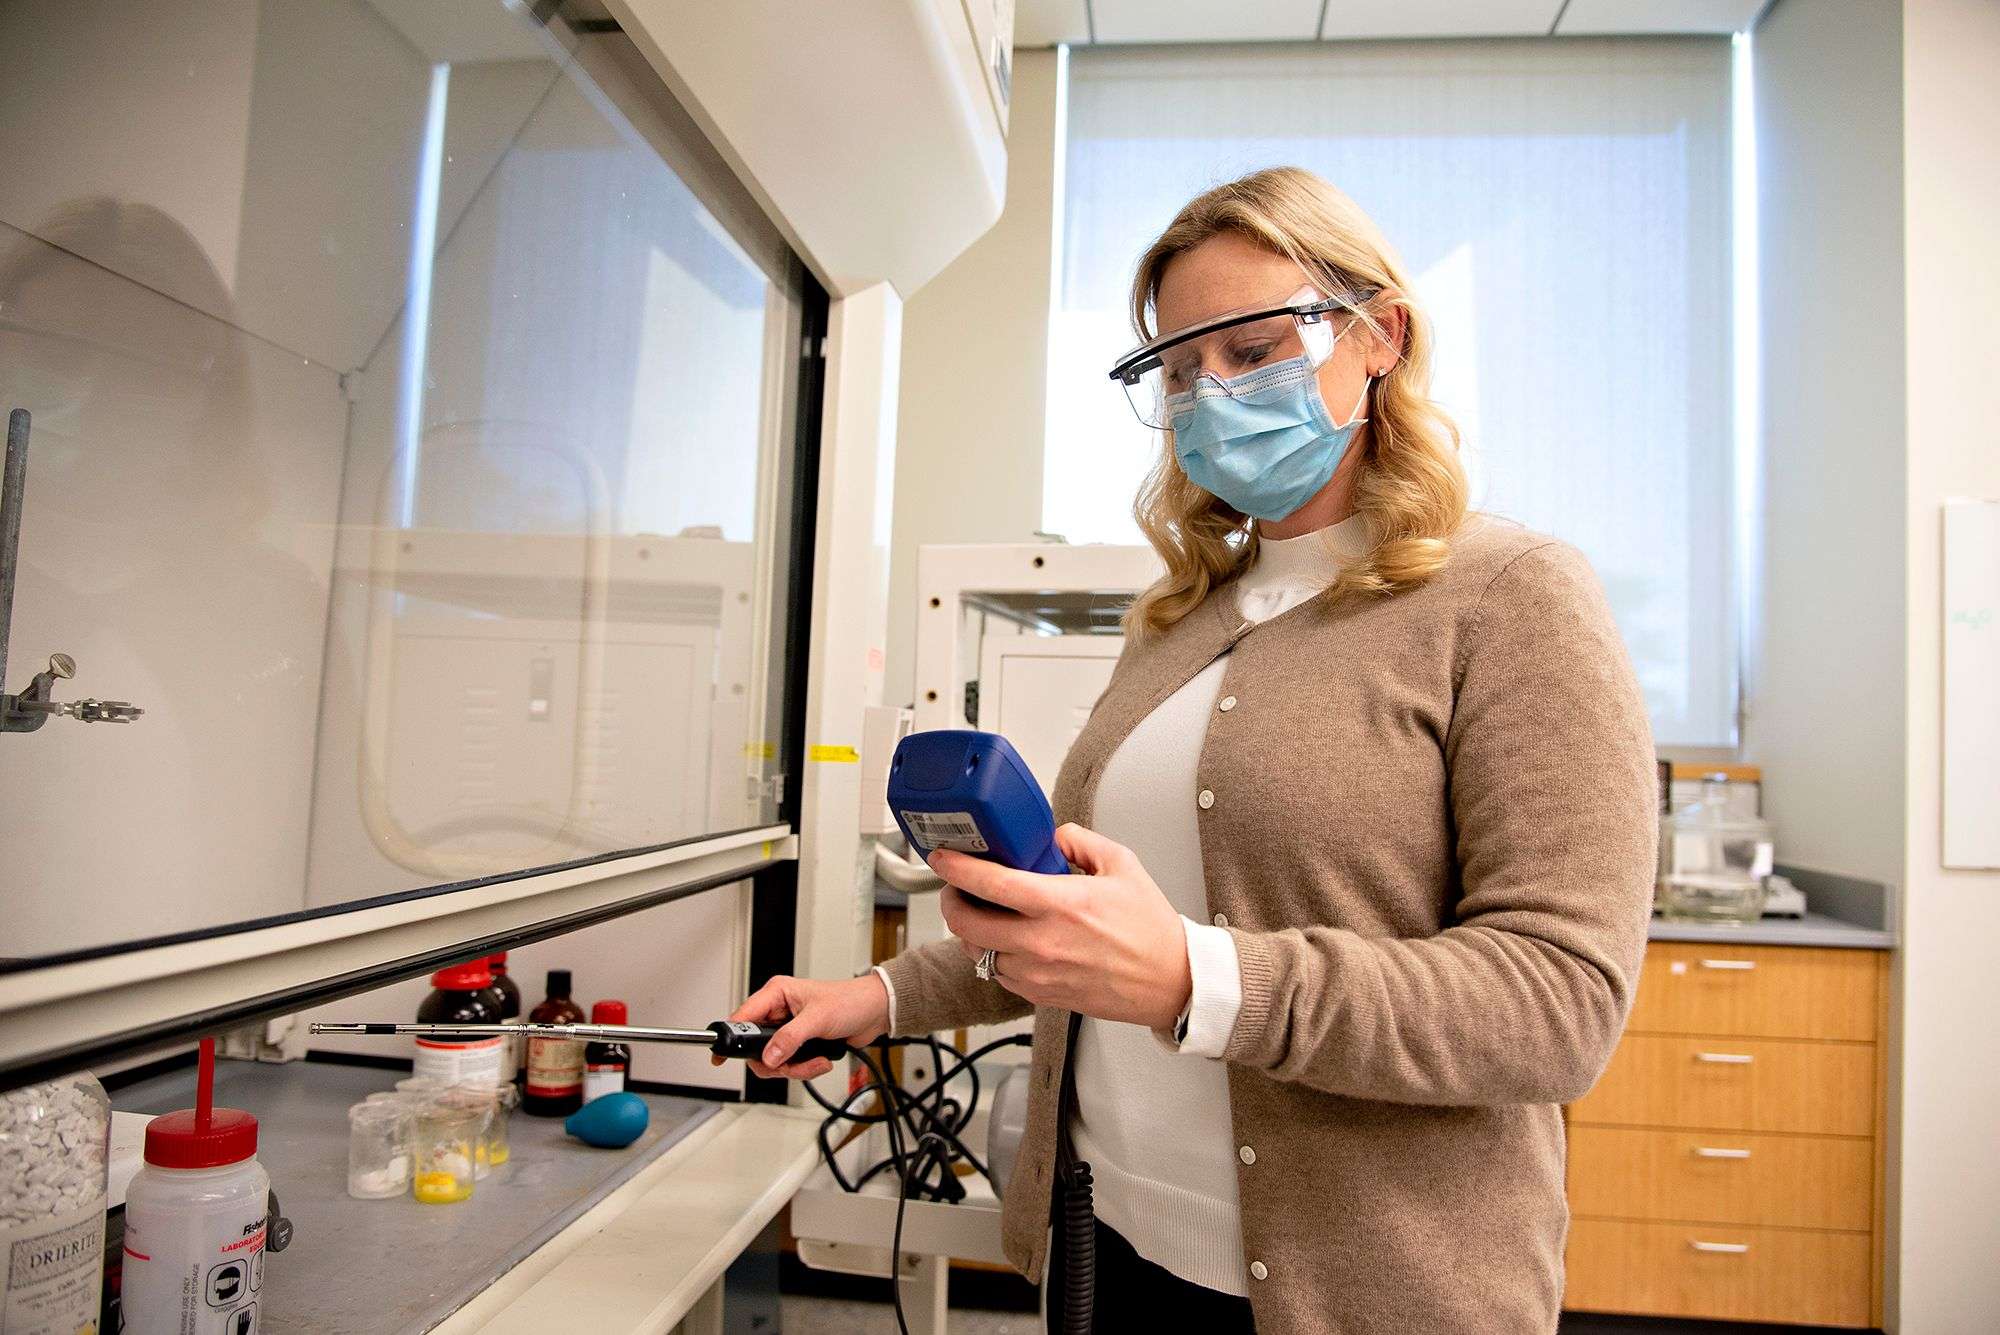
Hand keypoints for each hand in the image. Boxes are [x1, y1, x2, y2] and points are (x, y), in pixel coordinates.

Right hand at [722, 973, 889, 1079]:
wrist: (874, 1012)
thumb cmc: (850, 1001)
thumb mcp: (818, 1019)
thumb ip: (790, 1038)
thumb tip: (769, 1056)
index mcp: (776, 994)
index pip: (743, 1017)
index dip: (732, 1037)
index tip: (721, 1057)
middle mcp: (778, 1011)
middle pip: (756, 1047)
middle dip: (775, 1062)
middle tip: (791, 1064)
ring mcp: (788, 1029)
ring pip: (773, 1060)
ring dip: (794, 1068)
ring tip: (816, 1061)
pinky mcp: (799, 1043)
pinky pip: (789, 1065)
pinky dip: (804, 1068)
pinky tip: (820, 1060)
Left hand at [931, 823, 1190, 1030]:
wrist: (1170, 982)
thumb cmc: (1150, 929)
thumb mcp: (1122, 865)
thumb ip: (1080, 841)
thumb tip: (1051, 836)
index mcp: (1060, 903)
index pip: (990, 882)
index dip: (955, 867)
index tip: (942, 856)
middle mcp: (1042, 941)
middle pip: (966, 923)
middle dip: (951, 901)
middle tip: (957, 888)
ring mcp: (1038, 973)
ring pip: (977, 952)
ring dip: (971, 931)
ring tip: (983, 914)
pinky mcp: (1041, 995)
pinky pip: (998, 975)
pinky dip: (993, 956)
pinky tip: (1008, 941)